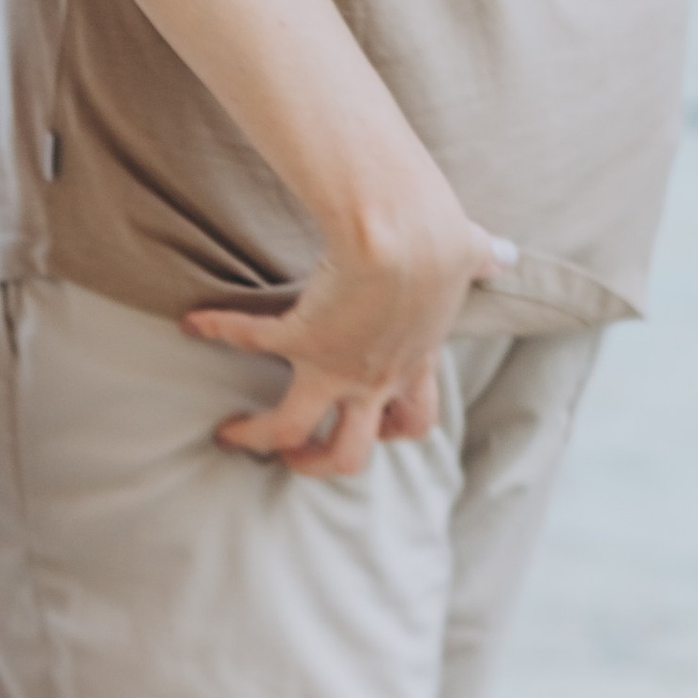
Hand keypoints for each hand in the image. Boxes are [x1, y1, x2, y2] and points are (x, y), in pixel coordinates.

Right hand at [186, 196, 513, 477]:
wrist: (406, 235)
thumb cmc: (441, 242)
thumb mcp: (469, 258)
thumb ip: (484, 259)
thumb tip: (505, 254)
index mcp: (414, 362)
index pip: (413, 423)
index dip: (394, 432)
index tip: (374, 423)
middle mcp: (374, 378)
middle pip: (350, 454)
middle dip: (318, 462)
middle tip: (293, 455)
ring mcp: (334, 366)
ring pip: (291, 429)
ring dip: (259, 437)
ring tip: (231, 434)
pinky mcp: (299, 337)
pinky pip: (249, 341)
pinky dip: (217, 330)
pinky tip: (193, 323)